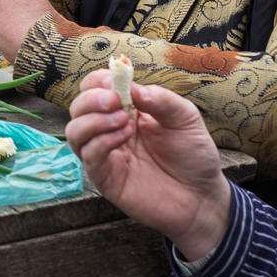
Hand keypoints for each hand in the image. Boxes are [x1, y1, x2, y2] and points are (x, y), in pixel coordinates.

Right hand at [66, 70, 231, 259]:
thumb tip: (131, 86)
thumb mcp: (185, 117)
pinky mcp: (105, 178)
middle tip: (115, 101)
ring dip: (93, 120)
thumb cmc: (193, 155)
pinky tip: (124, 137)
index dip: (99, 80)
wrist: (202, 195)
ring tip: (122, 120)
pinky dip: (101, 141)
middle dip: (92, 98)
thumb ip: (160, 98)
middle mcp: (109, 129)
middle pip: (78, 106)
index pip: (96, 88)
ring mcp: (106, 154)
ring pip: (74, 131)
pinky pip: (88, 156)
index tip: (114, 80)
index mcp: (127, 109)